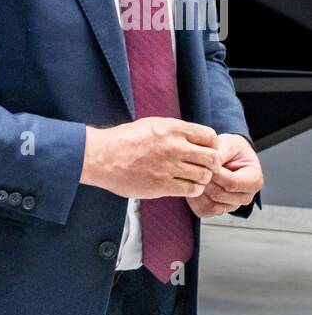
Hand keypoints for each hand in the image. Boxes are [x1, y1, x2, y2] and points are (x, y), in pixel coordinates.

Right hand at [80, 118, 220, 198]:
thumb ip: (175, 131)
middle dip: (211, 164)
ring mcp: (168, 167)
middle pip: (212, 158)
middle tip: (203, 167)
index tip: (205, 150)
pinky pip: (192, 190)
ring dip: (202, 178)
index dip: (211, 145)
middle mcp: (173, 146)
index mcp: (171, 128)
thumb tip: (195, 138)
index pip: (209, 136)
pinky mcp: (163, 185)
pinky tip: (183, 185)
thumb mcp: (151, 125)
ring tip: (192, 177)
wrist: (102, 157)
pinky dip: (192, 189)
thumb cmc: (123, 140)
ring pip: (204, 176)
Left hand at [187, 133, 262, 218]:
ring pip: (210, 205)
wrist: (230, 156)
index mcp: (254, 180)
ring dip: (197, 189)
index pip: (232, 183)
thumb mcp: (230, 144)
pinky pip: (203, 210)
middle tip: (193, 166)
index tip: (203, 161)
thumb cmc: (232, 150)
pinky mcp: (218, 210)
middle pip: (219, 194)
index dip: (215, 173)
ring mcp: (232, 205)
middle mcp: (245, 197)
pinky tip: (191, 183)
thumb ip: (221, 153)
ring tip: (192, 174)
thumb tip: (209, 163)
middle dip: (204, 180)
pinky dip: (194, 199)